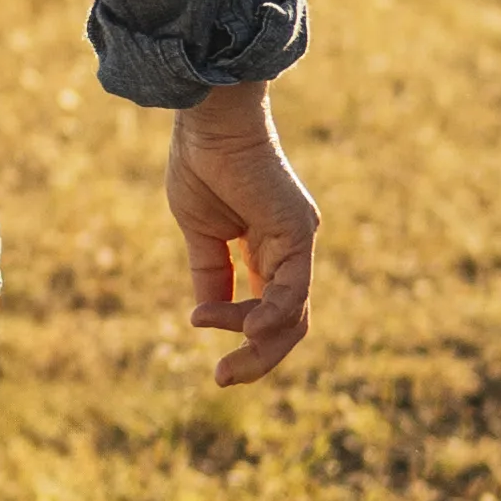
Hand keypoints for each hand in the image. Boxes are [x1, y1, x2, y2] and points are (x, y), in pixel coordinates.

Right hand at [169, 77, 318, 386]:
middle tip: (222, 379)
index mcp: (268, 252)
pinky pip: (293, 290)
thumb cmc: (202, 163)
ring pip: (294, 317)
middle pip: (289, 325)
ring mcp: (298, 243)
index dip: (243, 340)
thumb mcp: (201, 234)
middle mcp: (291, 252)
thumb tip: (205, 318)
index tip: (202, 343)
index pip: (270, 313)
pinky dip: (268, 316)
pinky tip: (243, 330)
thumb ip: (210, 275)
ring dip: (261, 349)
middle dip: (258, 360)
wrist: (208, 121)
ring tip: (226, 365)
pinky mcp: (297, 233)